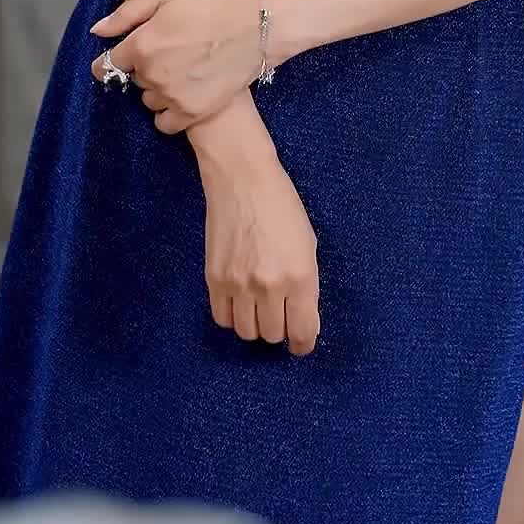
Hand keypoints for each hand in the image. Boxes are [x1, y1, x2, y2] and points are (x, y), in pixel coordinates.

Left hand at [90, 0, 270, 130]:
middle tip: (173, 54)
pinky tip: (186, 94)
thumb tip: (97, 32)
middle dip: (146, 69)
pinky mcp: (192, 113)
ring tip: (185, 72)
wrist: (256, 28)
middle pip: (134, 81)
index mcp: (142, 45)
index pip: (108, 65)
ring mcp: (172, 96)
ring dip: (160, 90)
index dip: (114, 62)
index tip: (125, 61)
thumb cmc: (212, 7)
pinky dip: (171, 112)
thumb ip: (126, 15)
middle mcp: (152, 74)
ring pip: (149, 101)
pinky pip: (165, 123)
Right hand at [189, 116, 319, 355]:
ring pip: (247, 332)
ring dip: (256, 324)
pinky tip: (240, 301)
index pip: (303, 333)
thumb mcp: (308, 245)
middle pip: (273, 335)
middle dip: (281, 328)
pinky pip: (222, 318)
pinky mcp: (214, 279)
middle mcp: (270, 286)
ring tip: (260, 306)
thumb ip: (308, 287)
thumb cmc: (282, 207)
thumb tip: (305, 325)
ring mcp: (239, 284)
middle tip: (281, 312)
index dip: (303, 343)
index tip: (301, 343)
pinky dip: (233, 316)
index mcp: (300, 276)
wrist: (242, 180)